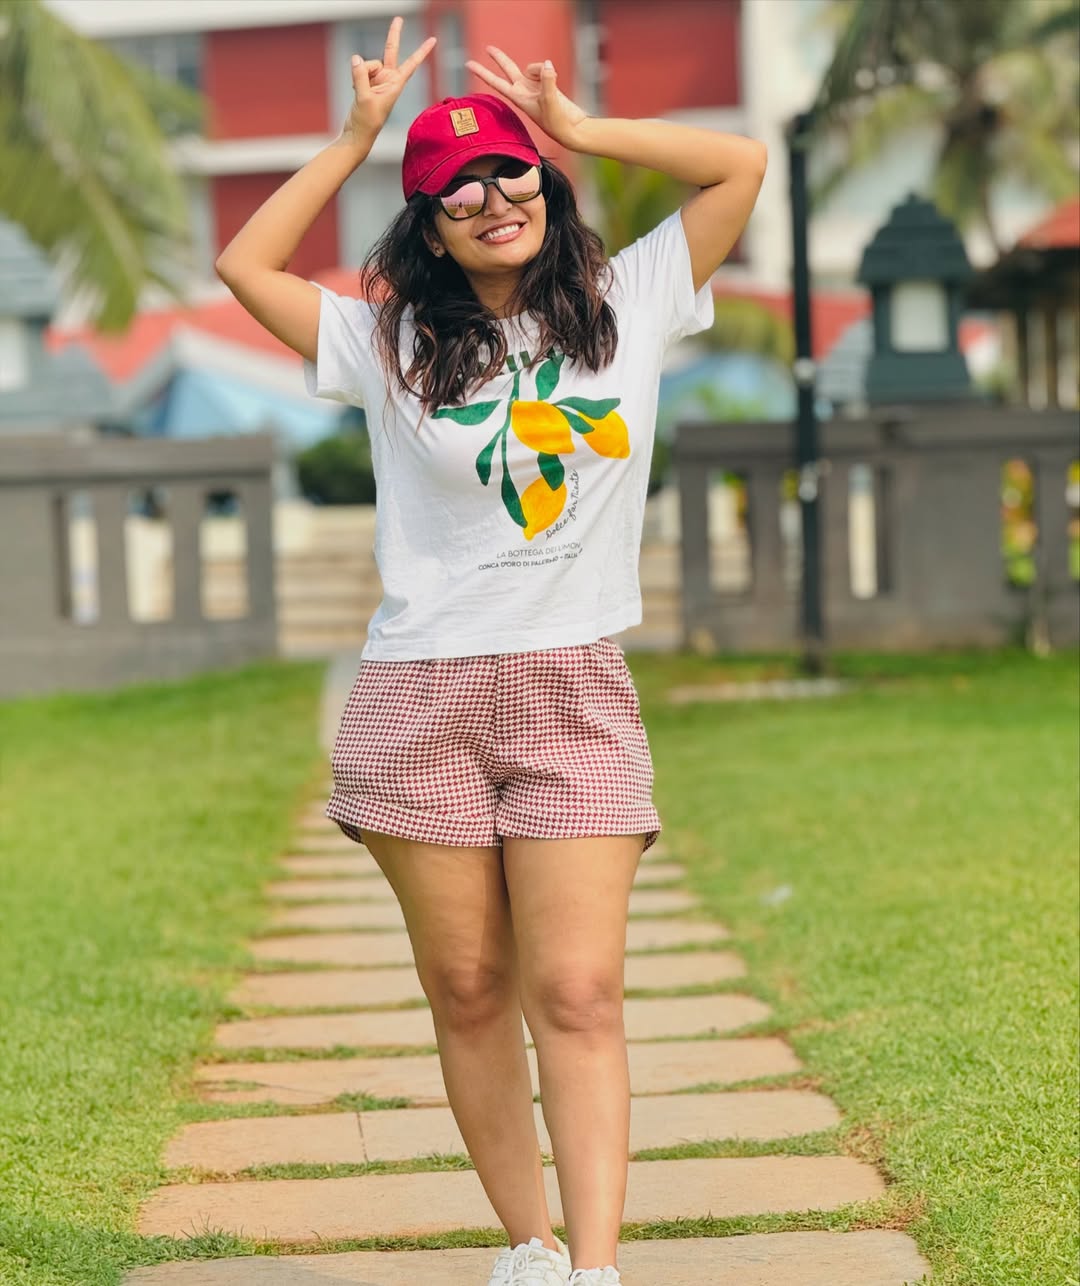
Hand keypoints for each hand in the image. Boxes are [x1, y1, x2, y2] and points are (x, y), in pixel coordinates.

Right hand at [340, 16, 435, 144]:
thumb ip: (360, 76)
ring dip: (361, 74)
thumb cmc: (367, 122)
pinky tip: (356, 90)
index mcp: (396, 84)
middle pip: (391, 51)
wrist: (357, 133)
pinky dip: (355, 77)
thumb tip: (356, 58)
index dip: (421, 51)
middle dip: (394, 35)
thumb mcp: (364, 98)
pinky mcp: (367, 81)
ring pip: (367, 63)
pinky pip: (359, 69)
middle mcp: (389, 79)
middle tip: (399, 18)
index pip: (412, 64)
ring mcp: (377, 79)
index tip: (433, 40)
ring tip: (362, 92)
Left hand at [465, 46, 588, 148]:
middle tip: (487, 48)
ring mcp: (534, 86)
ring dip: (541, 70)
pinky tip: (555, 80)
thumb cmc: (557, 121)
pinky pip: (544, 68)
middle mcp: (523, 90)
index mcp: (518, 97)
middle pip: (508, 69)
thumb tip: (547, 64)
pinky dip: (550, 71)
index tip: (468, 64)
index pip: (496, 82)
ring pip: (533, 66)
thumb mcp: (550, 100)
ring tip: (551, 84)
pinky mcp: (545, 84)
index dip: (482, 72)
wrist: (570, 128)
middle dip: (499, 58)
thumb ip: (547, 80)